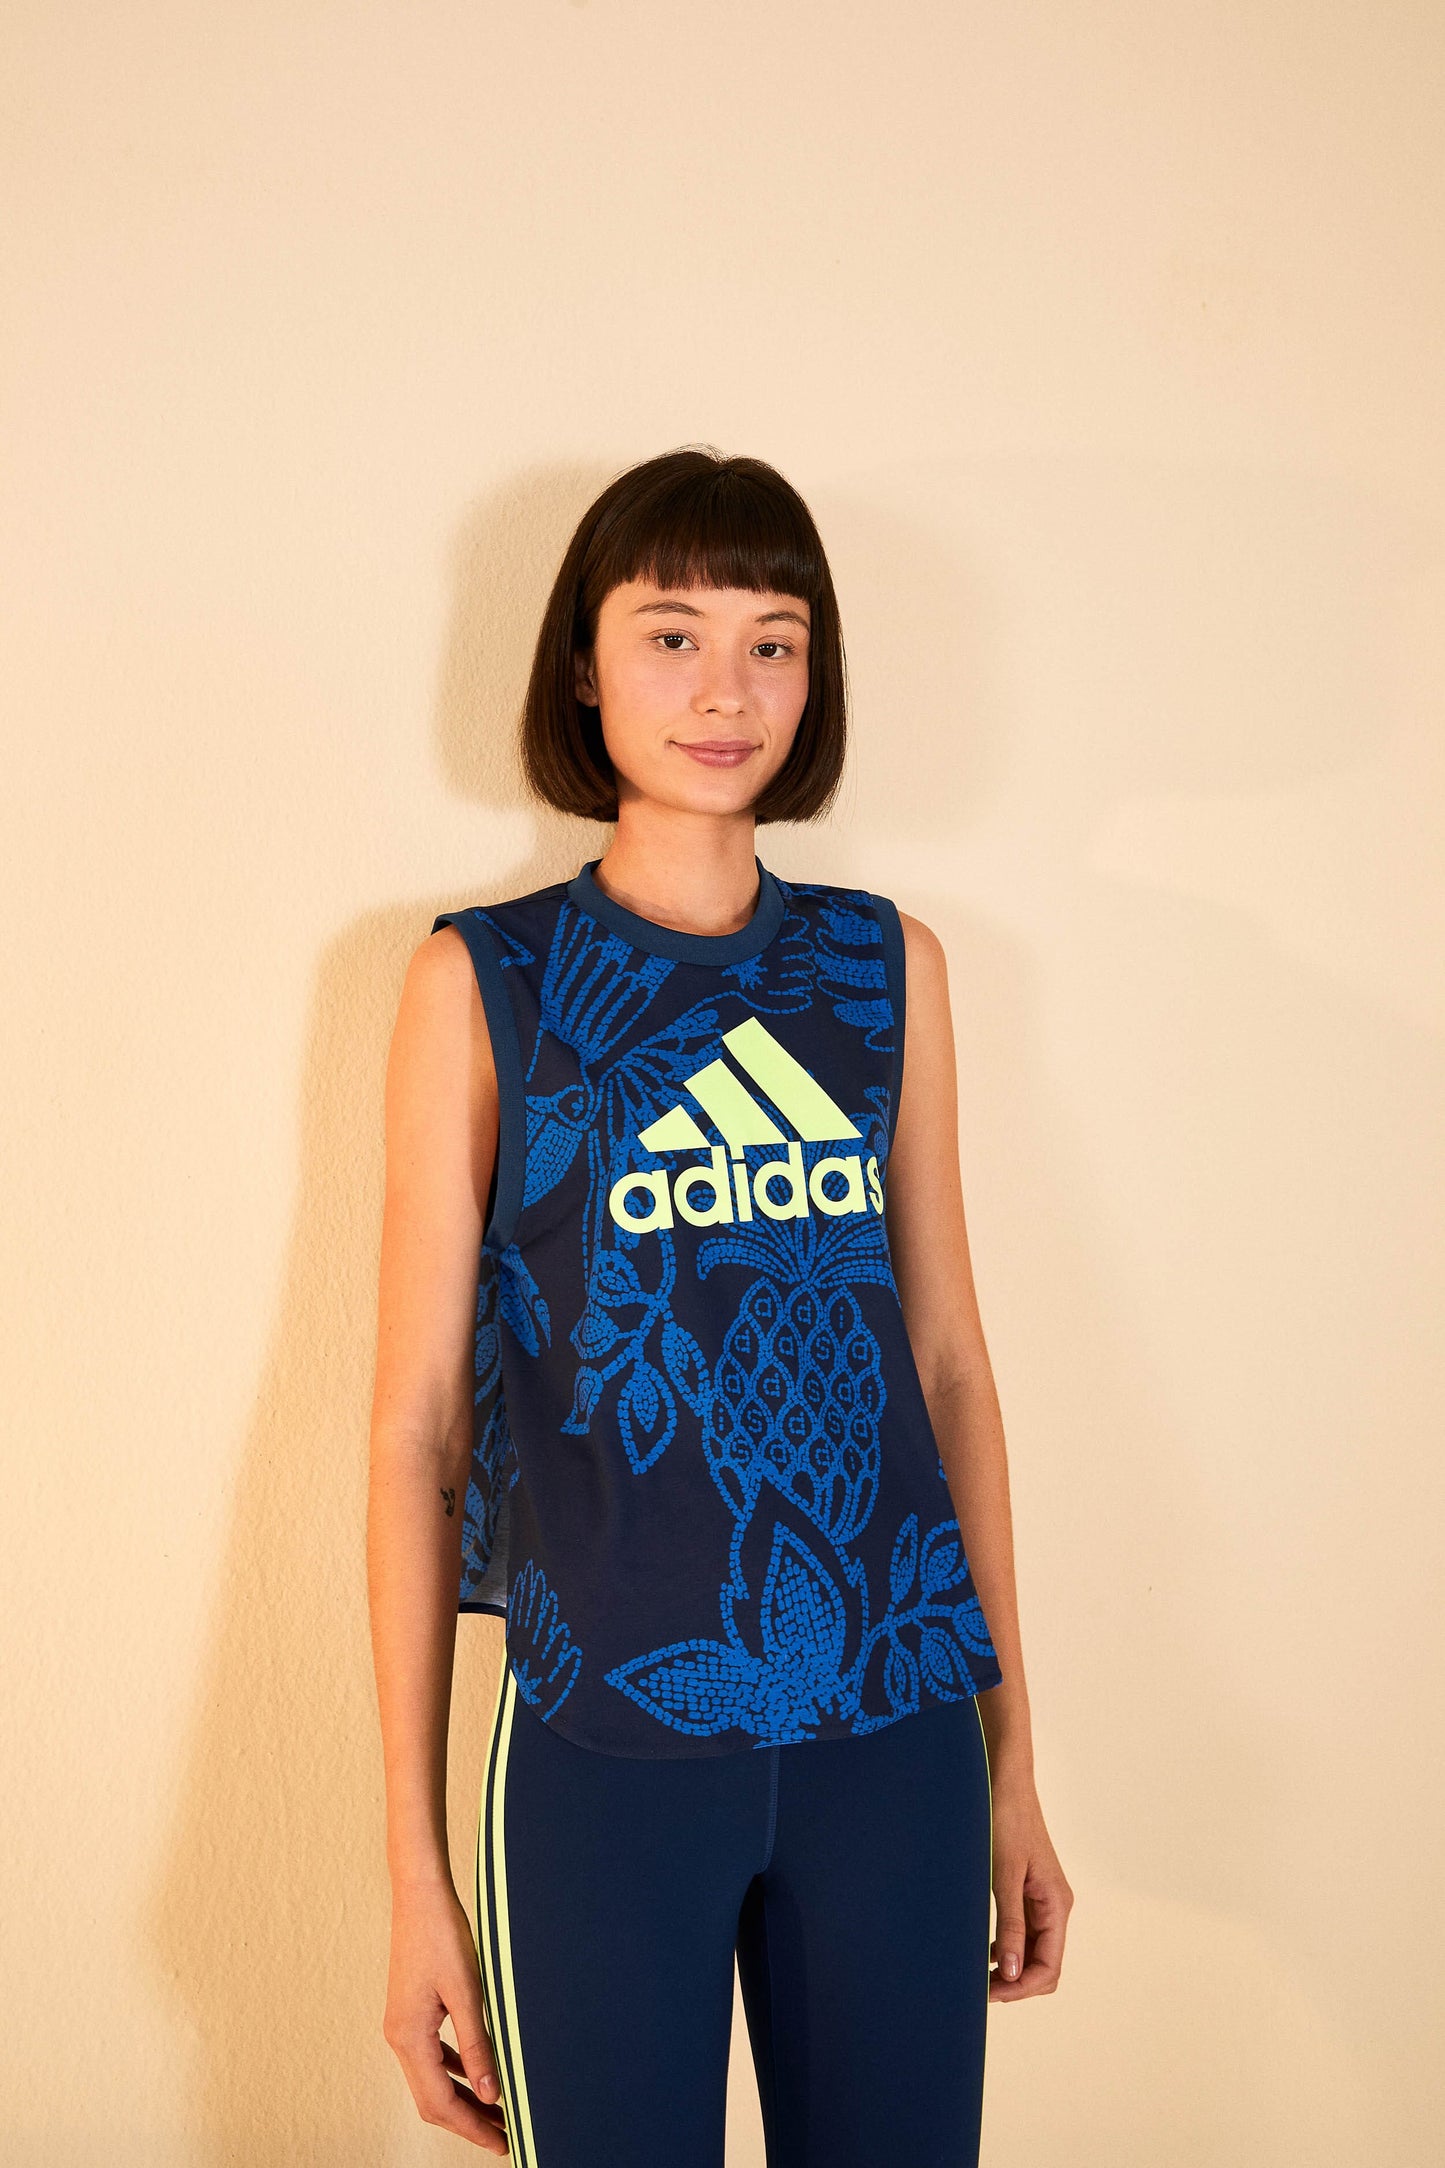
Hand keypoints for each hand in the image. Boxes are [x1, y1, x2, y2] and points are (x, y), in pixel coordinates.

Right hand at [382, 1875, 508, 2151]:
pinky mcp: (411, 2012)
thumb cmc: (442, 1934)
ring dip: (463, 2098)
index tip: (502, 2141)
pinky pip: (432, 2056)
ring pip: (432, 2080)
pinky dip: (455, 2072)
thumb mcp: (467, 1991)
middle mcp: (400, 2037)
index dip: (472, 2128)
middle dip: (468, 2121)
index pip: (440, 2103)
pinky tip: (477, 2073)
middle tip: (505, 2134)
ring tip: (497, 2110)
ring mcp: (403, 2025)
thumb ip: (478, 2044)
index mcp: (409, 2037)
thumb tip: (492, 2093)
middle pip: (433, 2099)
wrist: (420, 1894)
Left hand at [987, 1763, 1072, 2001]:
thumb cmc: (1005, 1820)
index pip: (1049, 1967)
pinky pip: (1022, 1932)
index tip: (989, 1993)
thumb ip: (1009, 1924)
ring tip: (977, 1976)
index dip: (1021, 1987)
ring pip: (1032, 1950)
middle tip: (978, 1989)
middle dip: (1015, 1983)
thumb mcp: (1004, 1874)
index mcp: (1056, 1905)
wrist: (1003, 1780)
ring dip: (1010, 1968)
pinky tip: (983, 1951)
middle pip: (1043, 1965)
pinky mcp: (1027, 1890)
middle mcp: (1054, 1906)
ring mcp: (1041, 1899)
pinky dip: (1006, 1947)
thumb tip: (1012, 1973)